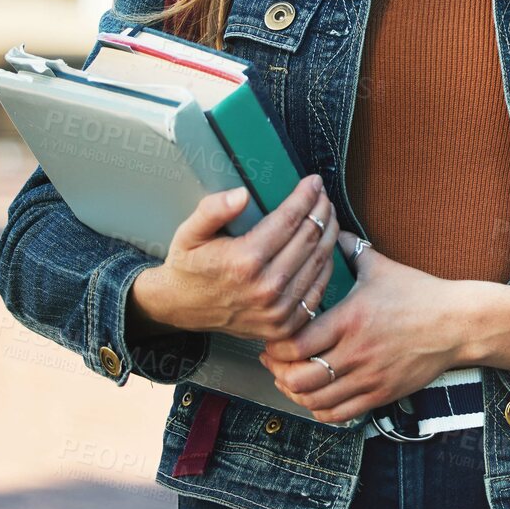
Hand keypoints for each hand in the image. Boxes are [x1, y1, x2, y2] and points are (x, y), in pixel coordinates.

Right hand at [129, 173, 341, 341]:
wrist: (180, 309)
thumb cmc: (188, 267)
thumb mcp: (189, 232)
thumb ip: (213, 210)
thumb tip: (242, 194)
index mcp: (244, 261)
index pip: (289, 220)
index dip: (305, 197)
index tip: (313, 182)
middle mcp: (265, 287)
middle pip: (309, 239)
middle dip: (321, 211)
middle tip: (323, 196)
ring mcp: (277, 310)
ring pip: (319, 264)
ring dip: (329, 235)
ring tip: (328, 216)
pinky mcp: (284, 326)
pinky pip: (317, 292)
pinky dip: (326, 266)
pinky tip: (324, 248)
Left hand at [258, 233, 467, 423]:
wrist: (457, 323)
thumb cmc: (419, 293)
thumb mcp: (381, 266)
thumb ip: (350, 249)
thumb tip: (330, 228)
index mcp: (350, 319)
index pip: (296, 344)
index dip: (275, 346)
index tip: (272, 337)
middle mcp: (357, 352)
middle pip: (299, 378)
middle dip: (278, 371)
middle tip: (272, 360)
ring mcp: (370, 377)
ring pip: (316, 400)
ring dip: (295, 392)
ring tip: (289, 378)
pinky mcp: (382, 395)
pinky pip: (339, 414)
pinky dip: (319, 409)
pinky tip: (315, 396)